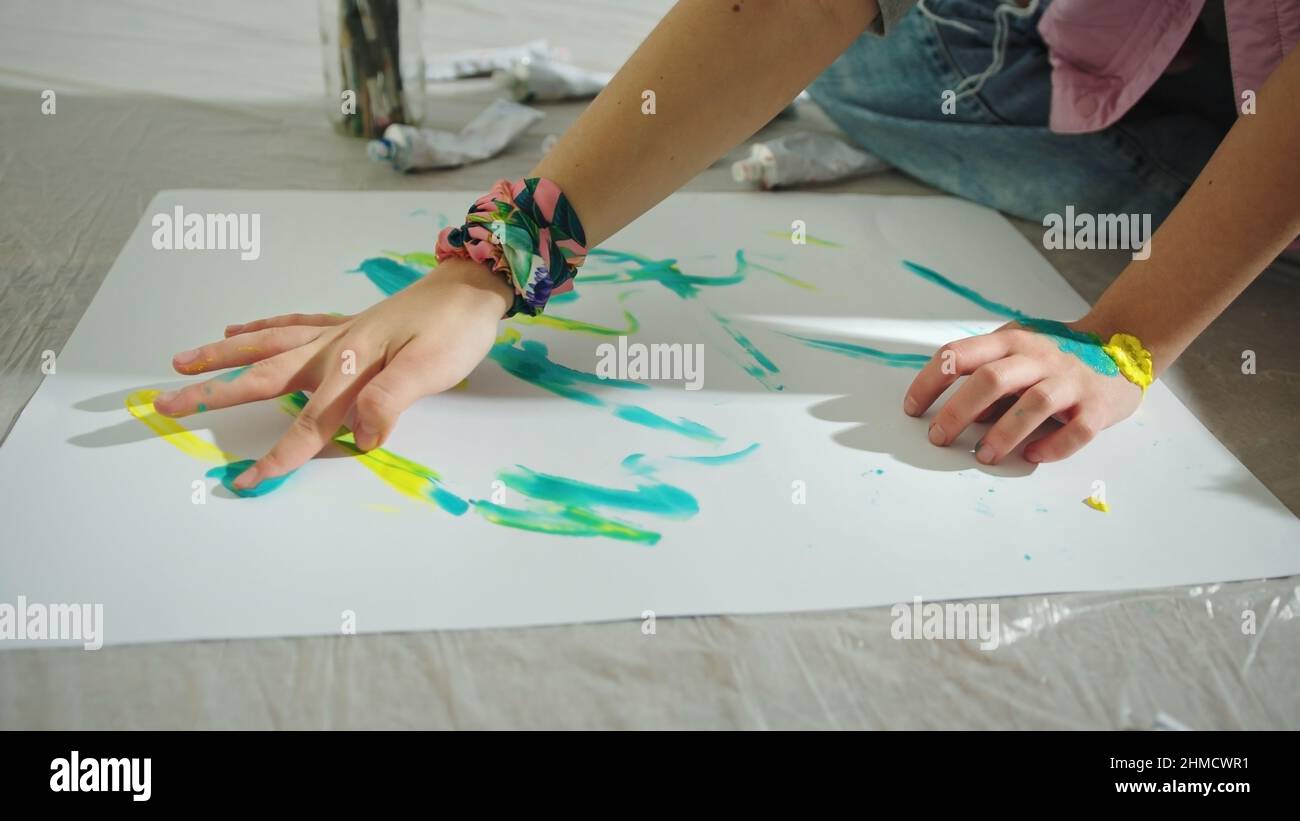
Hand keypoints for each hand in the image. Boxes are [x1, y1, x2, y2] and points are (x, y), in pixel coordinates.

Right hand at [153, 257, 511, 489]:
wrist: (473, 287)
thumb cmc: (456, 328)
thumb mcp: (434, 368)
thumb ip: (392, 400)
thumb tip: (358, 437)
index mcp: (353, 365)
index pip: (311, 422)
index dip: (281, 456)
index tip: (248, 482)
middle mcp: (335, 348)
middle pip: (266, 377)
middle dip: (215, 394)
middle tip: (166, 404)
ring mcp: (339, 333)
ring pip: (269, 345)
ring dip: (225, 355)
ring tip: (182, 360)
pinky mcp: (351, 324)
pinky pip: (295, 324)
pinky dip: (264, 327)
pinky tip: (239, 329)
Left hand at [902, 321, 1142, 464]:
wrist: (1123, 345)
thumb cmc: (1055, 356)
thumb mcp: (1016, 353)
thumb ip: (988, 379)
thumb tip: (958, 415)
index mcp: (1011, 340)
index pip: (960, 355)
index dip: (930, 381)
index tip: (912, 408)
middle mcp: (1038, 356)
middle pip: (991, 380)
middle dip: (957, 411)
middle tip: (939, 438)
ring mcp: (1070, 380)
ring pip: (1032, 404)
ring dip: (1002, 434)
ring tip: (983, 456)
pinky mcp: (1097, 406)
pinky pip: (1076, 431)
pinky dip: (1053, 446)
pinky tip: (1032, 456)